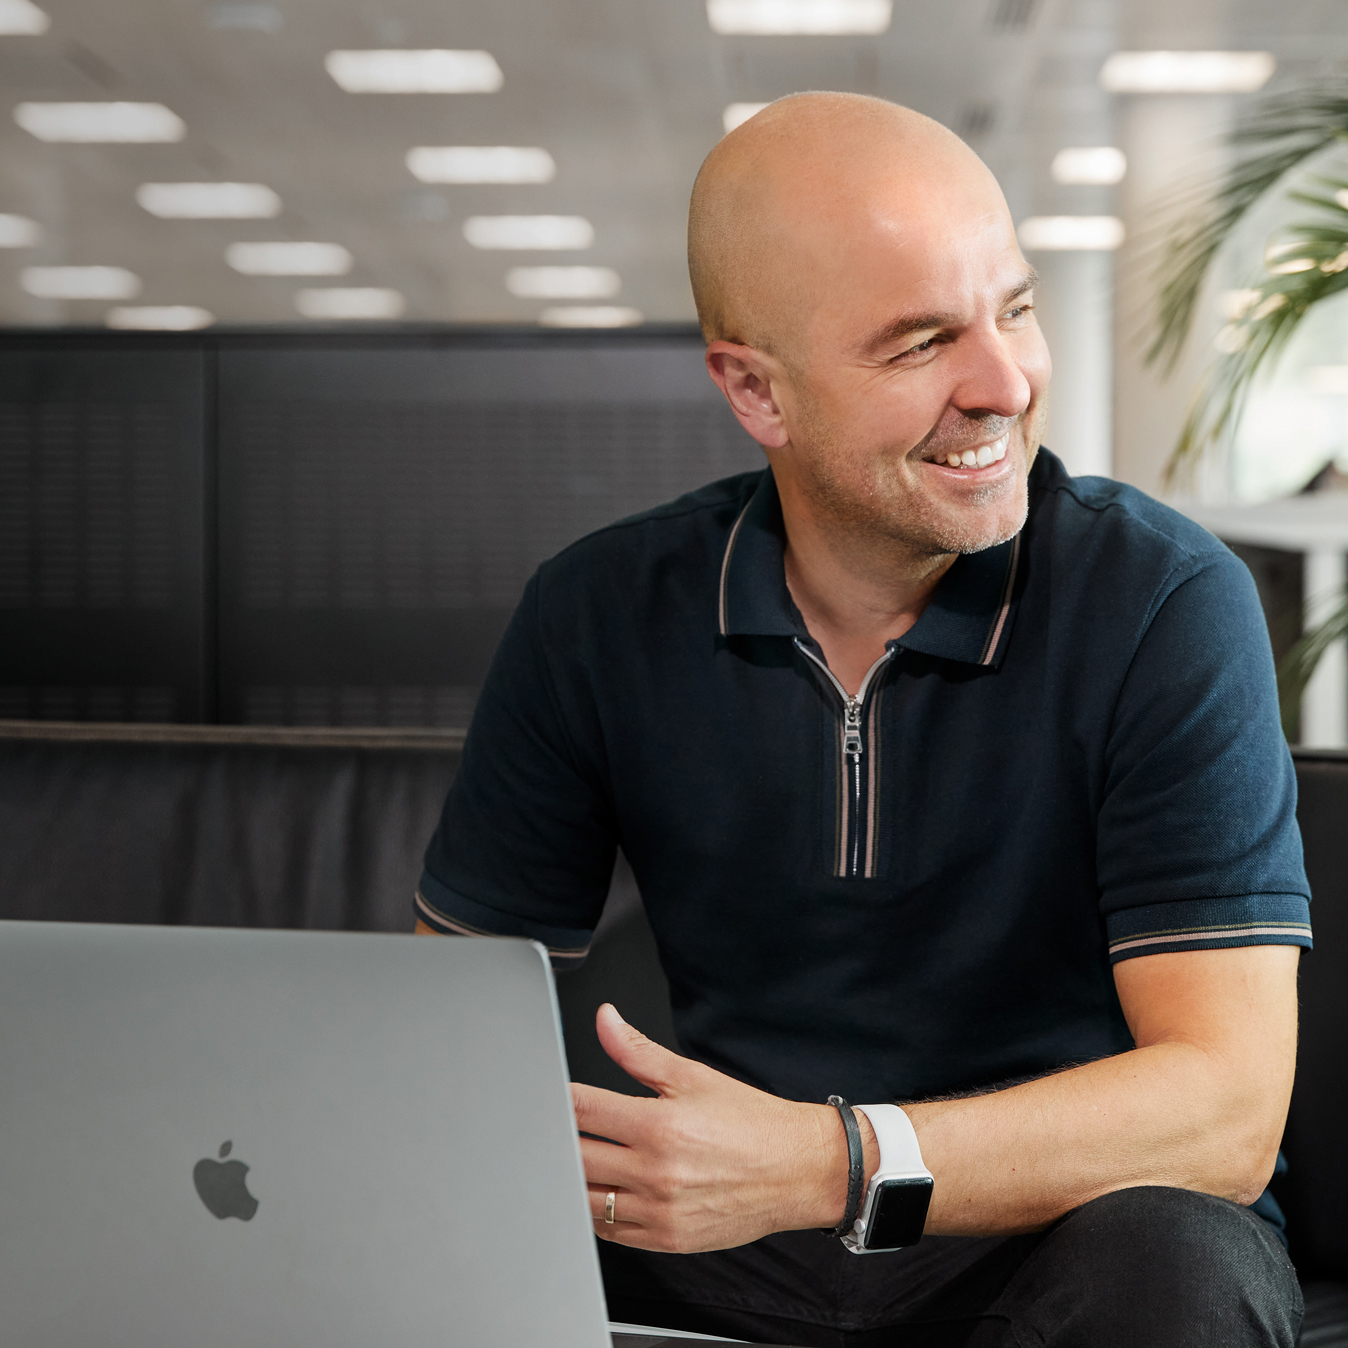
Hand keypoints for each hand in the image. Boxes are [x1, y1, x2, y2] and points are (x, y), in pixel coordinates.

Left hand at [570, 1003, 876, 1252]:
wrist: (797, 1170)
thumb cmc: (750, 1122)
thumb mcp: (693, 1076)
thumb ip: (638, 1051)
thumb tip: (605, 1020)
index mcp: (660, 1126)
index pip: (583, 1110)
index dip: (558, 1098)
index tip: (550, 1094)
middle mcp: (656, 1172)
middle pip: (575, 1157)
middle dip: (559, 1139)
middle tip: (552, 1127)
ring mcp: (659, 1212)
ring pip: (585, 1200)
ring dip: (571, 1179)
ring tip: (570, 1159)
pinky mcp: (667, 1239)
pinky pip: (610, 1232)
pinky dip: (594, 1212)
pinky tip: (596, 1191)